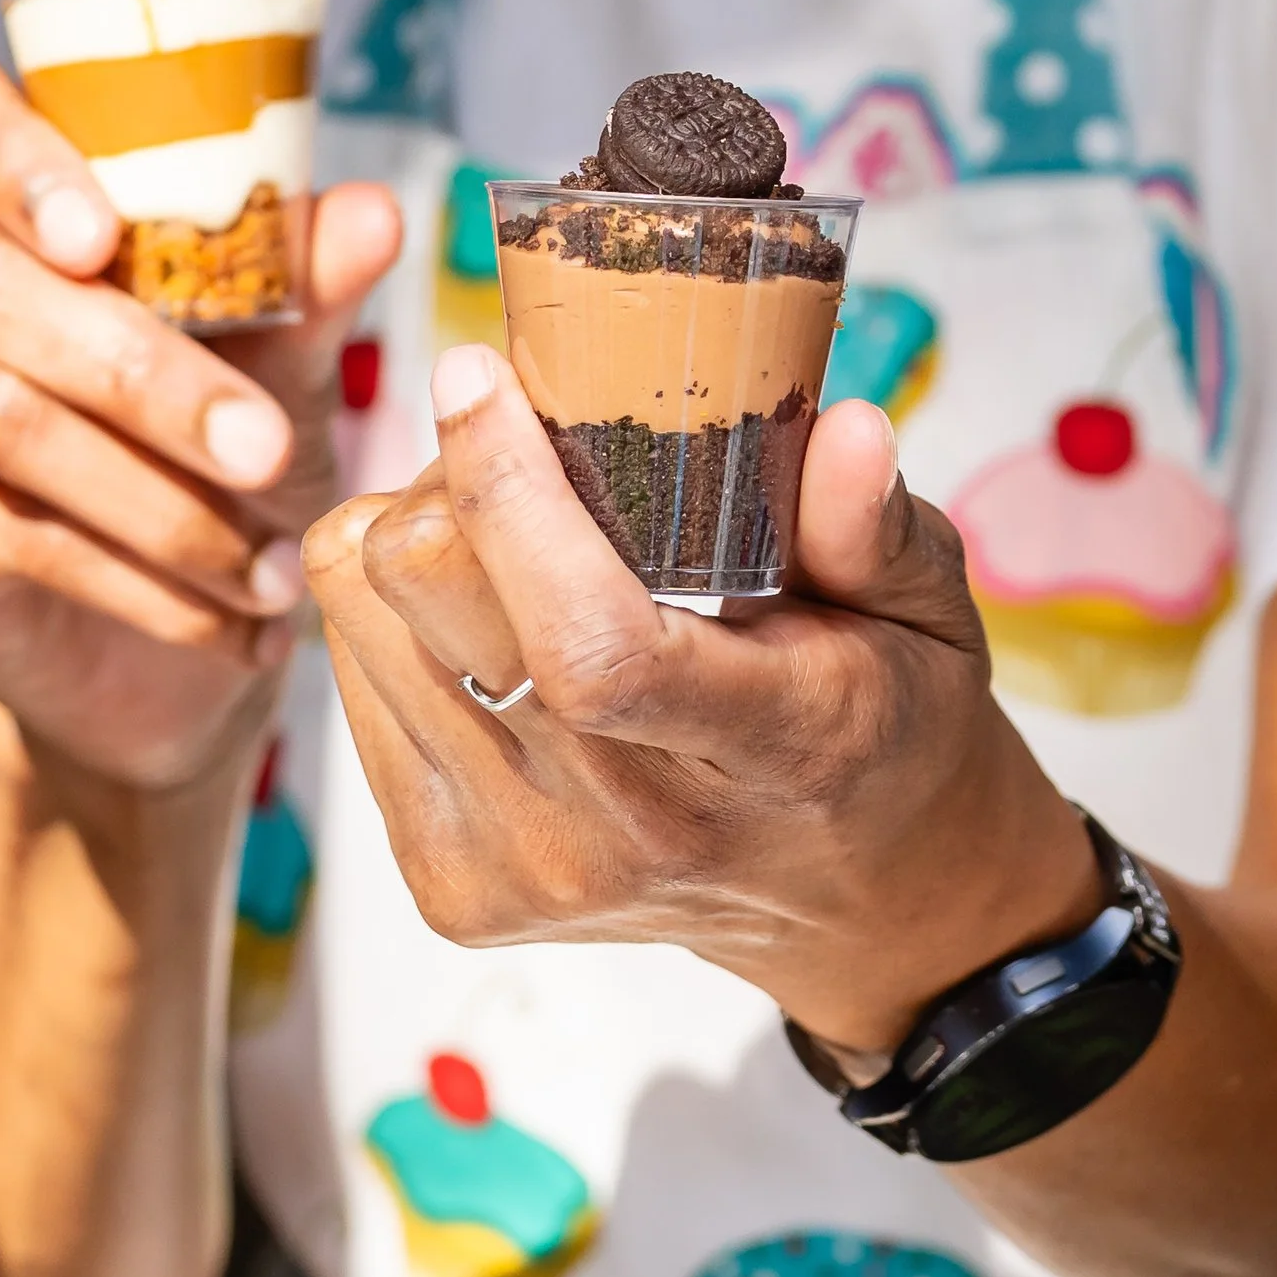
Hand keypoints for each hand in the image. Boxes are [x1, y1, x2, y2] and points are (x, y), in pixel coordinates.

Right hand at [0, 47, 399, 794]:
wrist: (177, 651)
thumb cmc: (223, 459)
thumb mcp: (282, 366)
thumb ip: (305, 287)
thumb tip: (370, 212)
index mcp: (14, 202)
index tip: (95, 231)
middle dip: (141, 368)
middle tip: (267, 446)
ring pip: (1, 417)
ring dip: (158, 497)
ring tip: (274, 563)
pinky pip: (12, 538)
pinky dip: (144, 581)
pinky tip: (233, 619)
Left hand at [303, 343, 1101, 1053]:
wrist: (853, 901)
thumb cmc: (883, 726)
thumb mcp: (930, 615)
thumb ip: (876, 527)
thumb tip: (848, 429)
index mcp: (765, 754)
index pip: (590, 645)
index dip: (507, 496)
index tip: (479, 374)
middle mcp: (627, 832)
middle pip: (434, 607)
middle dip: (452, 476)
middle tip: (519, 438)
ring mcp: (524, 870)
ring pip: (363, 624)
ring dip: (415, 538)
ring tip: (512, 529)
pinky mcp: (453, 889)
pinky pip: (347, 680)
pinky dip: (395, 613)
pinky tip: (485, 609)